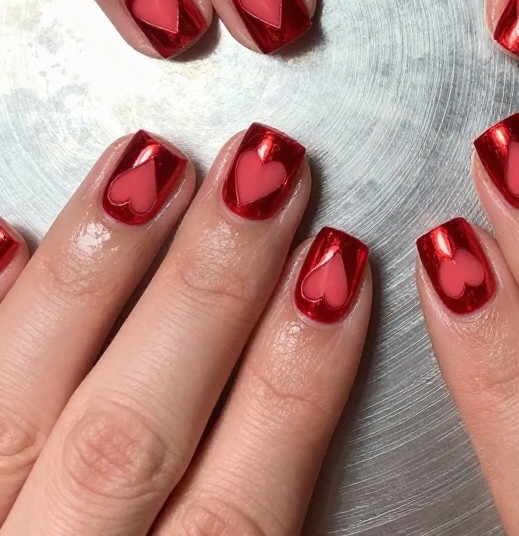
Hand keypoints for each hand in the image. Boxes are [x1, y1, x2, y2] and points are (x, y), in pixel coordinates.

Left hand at [0, 126, 369, 532]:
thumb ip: (251, 521)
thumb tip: (319, 360)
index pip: (235, 513)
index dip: (296, 383)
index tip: (339, 271)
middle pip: (132, 437)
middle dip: (208, 290)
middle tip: (263, 175)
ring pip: (19, 410)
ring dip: (94, 274)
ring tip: (151, 164)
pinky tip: (9, 237)